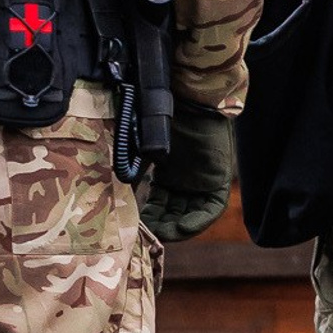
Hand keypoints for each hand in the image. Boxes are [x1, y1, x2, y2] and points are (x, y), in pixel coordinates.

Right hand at [141, 111, 233, 244]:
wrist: (186, 98)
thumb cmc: (162, 119)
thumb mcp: (144, 151)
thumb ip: (133, 173)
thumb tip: (113, 195)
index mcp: (169, 171)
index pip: (160, 202)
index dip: (151, 216)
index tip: (138, 226)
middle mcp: (187, 178)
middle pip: (176, 210)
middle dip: (162, 225)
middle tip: (147, 234)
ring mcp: (203, 179)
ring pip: (192, 212)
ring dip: (178, 227)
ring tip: (161, 235)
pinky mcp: (219, 179)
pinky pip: (211, 209)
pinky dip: (197, 221)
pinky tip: (180, 227)